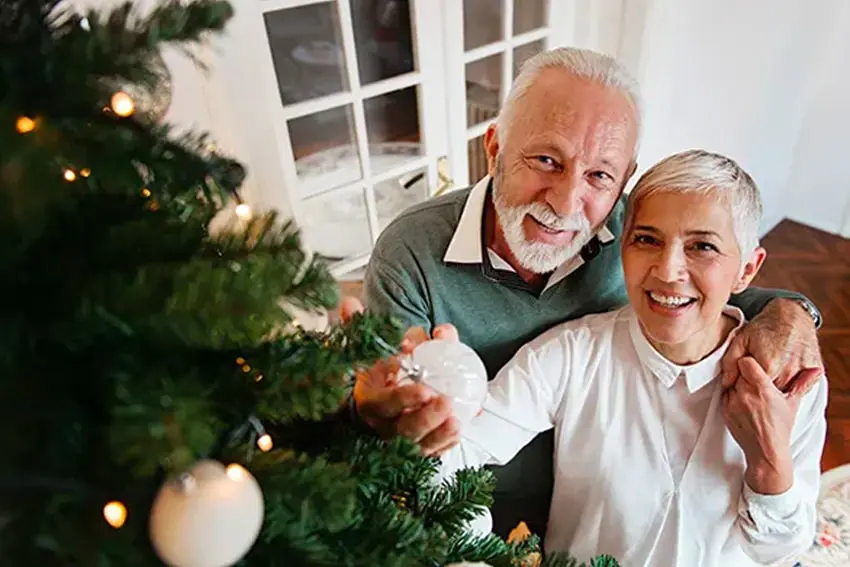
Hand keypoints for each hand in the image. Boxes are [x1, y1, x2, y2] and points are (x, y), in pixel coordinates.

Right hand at [340, 297, 461, 455]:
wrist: (375, 397)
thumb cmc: (377, 371)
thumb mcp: (370, 349)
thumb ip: (359, 325)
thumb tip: (348, 302)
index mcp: (370, 402)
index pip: (386, 404)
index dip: (404, 399)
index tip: (426, 390)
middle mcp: (383, 427)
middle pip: (404, 431)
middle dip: (426, 420)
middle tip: (447, 402)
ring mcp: (398, 443)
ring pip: (419, 447)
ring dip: (439, 435)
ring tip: (458, 421)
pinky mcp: (413, 450)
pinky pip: (430, 452)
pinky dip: (445, 443)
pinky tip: (459, 431)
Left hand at [721, 298, 822, 394]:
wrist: (790, 314)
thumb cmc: (764, 327)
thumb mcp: (741, 340)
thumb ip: (731, 362)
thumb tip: (726, 383)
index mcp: (768, 364)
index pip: (753, 387)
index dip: (747, 383)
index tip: (745, 375)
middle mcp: (788, 370)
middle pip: (771, 391)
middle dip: (762, 386)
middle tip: (758, 373)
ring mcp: (803, 369)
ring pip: (787, 390)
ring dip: (778, 385)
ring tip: (772, 370)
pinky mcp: (816, 368)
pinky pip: (803, 385)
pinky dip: (794, 382)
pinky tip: (785, 371)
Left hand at [722, 357, 807, 493]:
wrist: (765, 451)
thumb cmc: (780, 427)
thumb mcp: (792, 404)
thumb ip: (801, 384)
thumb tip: (814, 371)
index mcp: (763, 390)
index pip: (746, 362)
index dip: (749, 362)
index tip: (755, 366)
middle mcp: (745, 394)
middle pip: (737, 370)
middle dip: (745, 373)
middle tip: (753, 380)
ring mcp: (733, 402)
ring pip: (730, 381)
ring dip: (737, 384)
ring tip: (749, 393)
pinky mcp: (724, 410)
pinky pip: (724, 394)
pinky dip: (731, 395)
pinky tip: (742, 402)